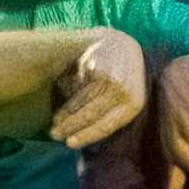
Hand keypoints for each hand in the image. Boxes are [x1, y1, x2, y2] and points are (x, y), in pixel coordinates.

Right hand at [49, 29, 144, 147]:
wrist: (122, 44)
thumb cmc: (123, 79)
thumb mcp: (126, 98)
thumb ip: (112, 114)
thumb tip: (84, 135)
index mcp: (134, 103)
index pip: (105, 125)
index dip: (85, 135)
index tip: (69, 143)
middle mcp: (121, 90)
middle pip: (90, 114)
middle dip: (70, 126)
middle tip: (55, 134)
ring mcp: (106, 75)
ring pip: (80, 100)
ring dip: (65, 113)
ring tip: (55, 122)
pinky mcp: (93, 63)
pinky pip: (75, 84)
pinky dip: (65, 93)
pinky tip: (59, 100)